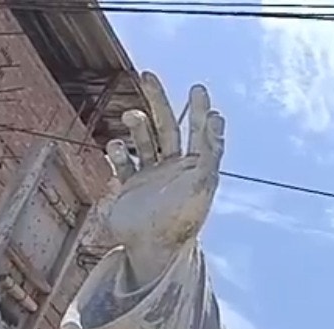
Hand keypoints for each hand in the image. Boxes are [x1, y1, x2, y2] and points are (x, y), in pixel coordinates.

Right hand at [96, 72, 225, 284]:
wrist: (153, 249)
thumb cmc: (183, 218)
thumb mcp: (203, 182)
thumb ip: (211, 151)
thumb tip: (217, 118)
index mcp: (196, 168)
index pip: (199, 132)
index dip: (200, 111)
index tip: (198, 89)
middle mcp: (174, 170)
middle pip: (167, 127)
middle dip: (159, 101)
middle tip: (148, 74)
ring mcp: (151, 178)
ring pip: (143, 142)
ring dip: (137, 126)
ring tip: (132, 117)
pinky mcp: (129, 190)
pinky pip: (122, 165)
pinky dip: (117, 153)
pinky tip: (115, 148)